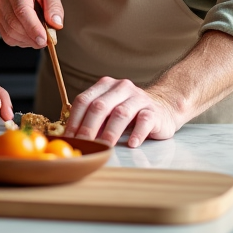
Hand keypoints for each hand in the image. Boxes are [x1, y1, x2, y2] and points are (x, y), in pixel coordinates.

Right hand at [0, 0, 63, 48]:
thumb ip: (54, 5)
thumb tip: (56, 24)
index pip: (22, 11)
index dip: (33, 28)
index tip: (44, 40)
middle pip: (15, 25)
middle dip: (33, 37)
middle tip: (48, 39)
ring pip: (11, 33)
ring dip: (28, 40)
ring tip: (40, 35)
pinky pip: (8, 37)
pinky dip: (21, 41)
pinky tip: (30, 35)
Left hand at [65, 76, 181, 147]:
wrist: (164, 107)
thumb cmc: (129, 113)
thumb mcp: (109, 111)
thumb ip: (92, 118)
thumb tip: (72, 136)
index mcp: (105, 86)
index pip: (84, 100)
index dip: (74, 119)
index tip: (69, 137)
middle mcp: (121, 88)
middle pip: (100, 106)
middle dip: (88, 127)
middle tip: (84, 144)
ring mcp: (138, 98)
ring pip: (121, 113)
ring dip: (110, 132)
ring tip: (104, 147)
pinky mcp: (154, 111)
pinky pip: (144, 121)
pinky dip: (137, 133)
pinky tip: (131, 144)